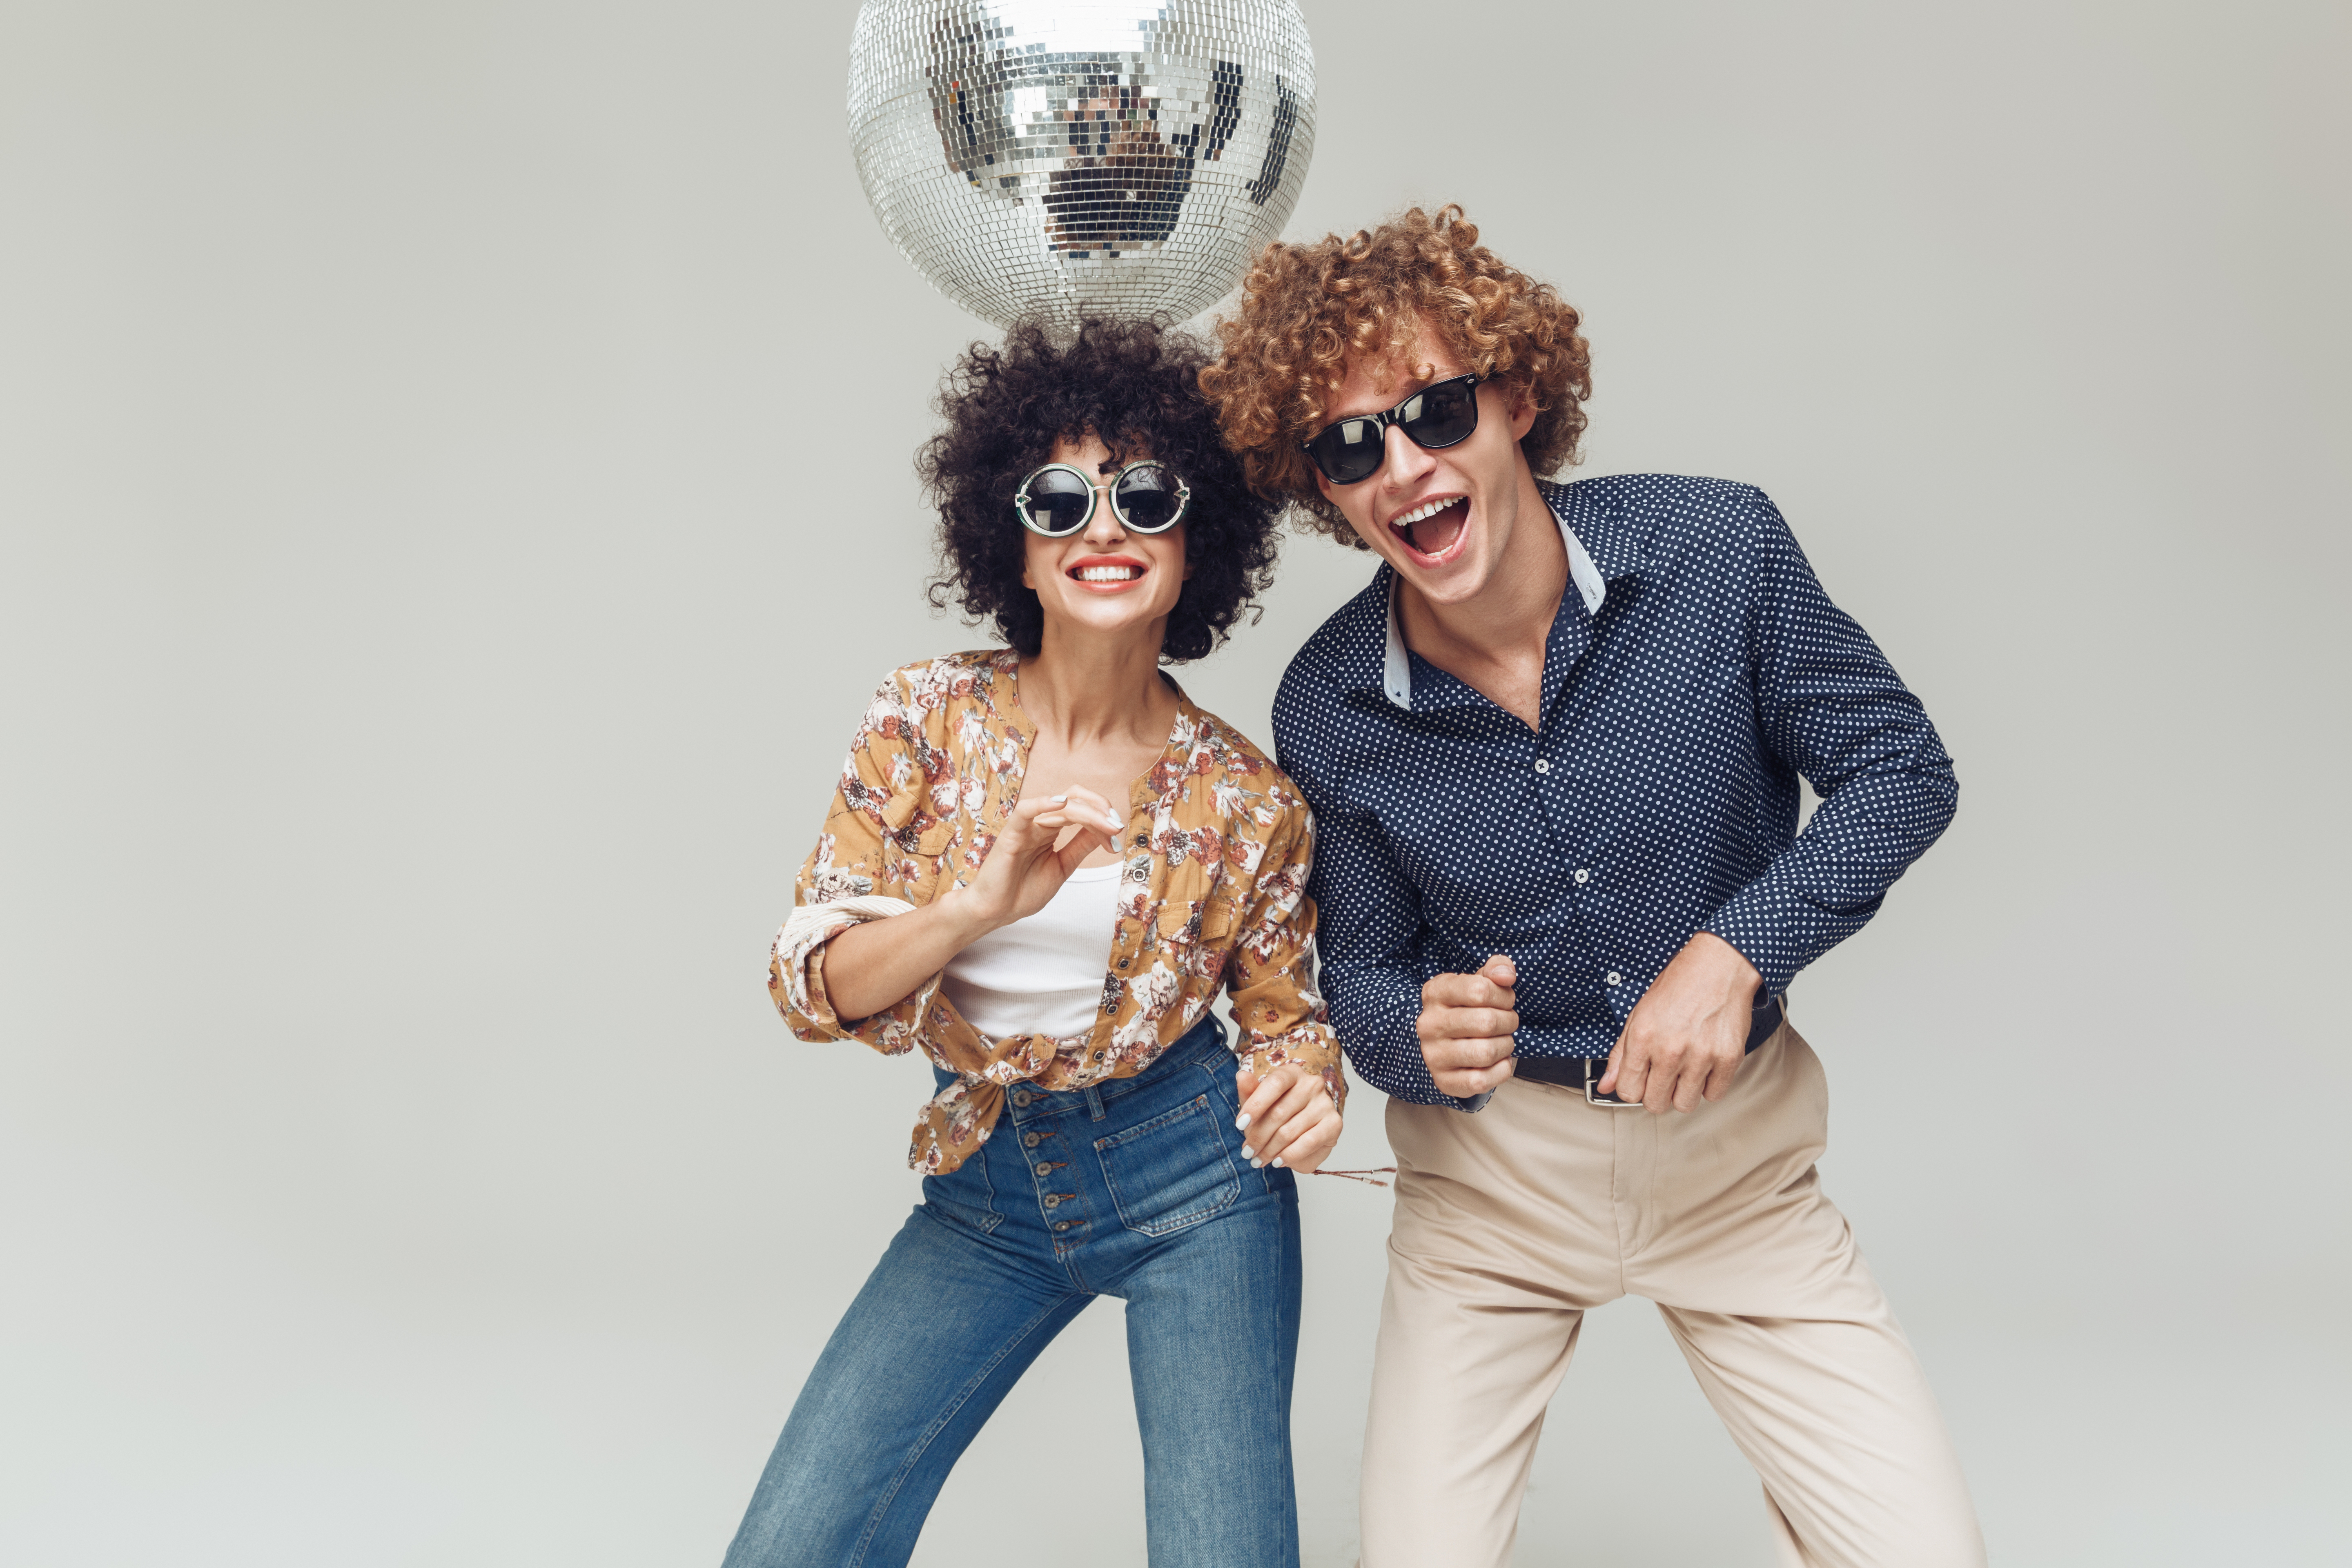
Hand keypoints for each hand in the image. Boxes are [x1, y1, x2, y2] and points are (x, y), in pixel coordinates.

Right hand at [956, 785, 1123, 932]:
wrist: (996, 912)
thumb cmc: (1022, 891)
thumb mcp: (1063, 866)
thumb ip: (1080, 846)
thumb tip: (1106, 831)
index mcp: (1051, 829)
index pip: (1080, 810)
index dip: (1102, 818)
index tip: (1116, 836)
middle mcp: (1040, 824)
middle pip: (1073, 800)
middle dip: (1099, 809)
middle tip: (1115, 825)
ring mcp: (1026, 827)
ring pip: (1058, 806)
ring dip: (1087, 812)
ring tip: (1105, 823)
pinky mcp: (1011, 835)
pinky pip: (1025, 811)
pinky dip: (1043, 803)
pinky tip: (1061, 802)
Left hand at [1234, 1064, 1341, 1172]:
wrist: (1303, 1129)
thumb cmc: (1278, 1112)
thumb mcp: (1259, 1103)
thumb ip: (1249, 1092)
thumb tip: (1241, 1076)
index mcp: (1292, 1073)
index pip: (1274, 1084)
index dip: (1255, 1105)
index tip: (1240, 1125)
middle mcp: (1312, 1084)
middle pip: (1279, 1112)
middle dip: (1258, 1136)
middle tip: (1247, 1152)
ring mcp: (1325, 1104)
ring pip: (1290, 1131)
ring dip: (1270, 1150)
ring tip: (1259, 1160)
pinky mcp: (1334, 1124)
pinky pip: (1308, 1142)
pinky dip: (1290, 1155)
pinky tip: (1278, 1161)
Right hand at [1416, 955, 1519, 1097]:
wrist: (1441, 1042)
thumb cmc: (1466, 1008)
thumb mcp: (1477, 981)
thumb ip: (1496, 968)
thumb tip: (1507, 976)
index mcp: (1435, 993)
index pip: (1480, 990)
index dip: (1503, 996)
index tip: (1504, 1000)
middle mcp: (1429, 1024)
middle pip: (1487, 1022)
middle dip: (1509, 1021)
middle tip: (1507, 1022)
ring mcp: (1434, 1055)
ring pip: (1486, 1052)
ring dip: (1506, 1045)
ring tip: (1502, 1040)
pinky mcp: (1444, 1081)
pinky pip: (1482, 1081)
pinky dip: (1501, 1070)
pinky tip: (1498, 1060)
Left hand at [1597, 932, 1761, 1112]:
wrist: (1718, 966)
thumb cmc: (1679, 986)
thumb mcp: (1639, 1014)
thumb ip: (1620, 1053)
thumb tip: (1606, 1084)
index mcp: (1643, 1037)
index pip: (1627, 1091)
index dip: (1632, 1088)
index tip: (1640, 1079)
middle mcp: (1670, 1049)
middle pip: (1655, 1103)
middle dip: (1656, 1093)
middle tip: (1663, 1075)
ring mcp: (1701, 1056)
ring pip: (1684, 1104)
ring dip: (1682, 1092)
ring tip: (1684, 1070)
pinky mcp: (1728, 1058)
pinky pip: (1714, 1095)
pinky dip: (1709, 1086)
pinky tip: (1704, 1066)